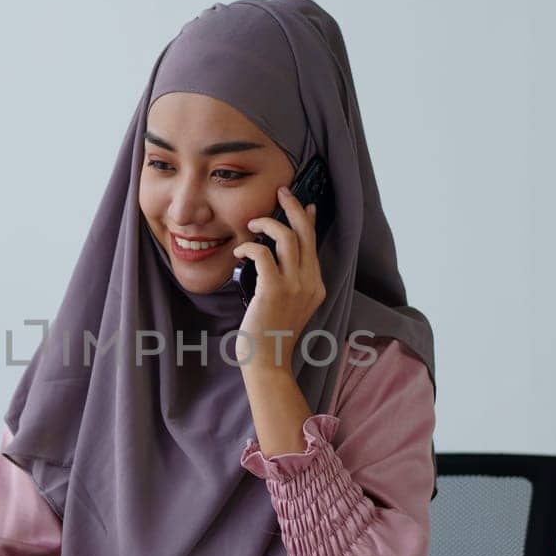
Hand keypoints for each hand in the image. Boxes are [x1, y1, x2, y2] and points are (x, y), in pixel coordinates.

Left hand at [231, 187, 325, 373]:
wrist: (268, 363)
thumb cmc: (270, 336)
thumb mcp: (287, 306)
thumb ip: (288, 283)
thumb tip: (274, 257)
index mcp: (316, 286)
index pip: (314, 244)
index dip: (308, 220)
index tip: (305, 205)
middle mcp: (310, 283)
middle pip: (305, 233)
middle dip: (293, 207)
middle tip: (281, 192)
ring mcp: (294, 287)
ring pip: (287, 237)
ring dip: (267, 223)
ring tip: (252, 223)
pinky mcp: (274, 290)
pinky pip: (263, 254)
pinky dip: (249, 247)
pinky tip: (240, 251)